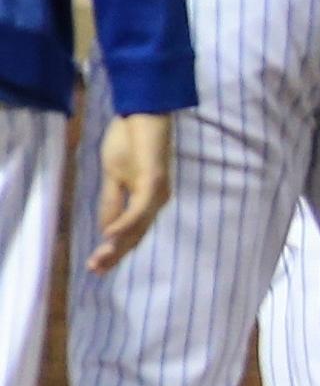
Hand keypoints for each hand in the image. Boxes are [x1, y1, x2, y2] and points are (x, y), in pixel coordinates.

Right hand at [85, 114, 171, 272]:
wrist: (143, 113)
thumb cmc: (130, 140)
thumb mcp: (114, 176)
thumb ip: (112, 202)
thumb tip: (106, 229)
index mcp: (148, 200)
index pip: (132, 232)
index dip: (116, 250)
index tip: (98, 267)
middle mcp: (157, 200)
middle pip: (136, 234)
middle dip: (115, 254)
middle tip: (95, 272)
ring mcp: (157, 191)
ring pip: (138, 226)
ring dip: (117, 244)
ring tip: (99, 260)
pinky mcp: (154, 179)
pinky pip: (139, 207)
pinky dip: (125, 222)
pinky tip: (110, 235)